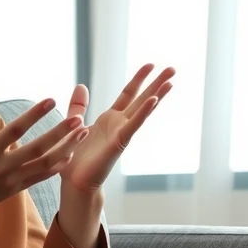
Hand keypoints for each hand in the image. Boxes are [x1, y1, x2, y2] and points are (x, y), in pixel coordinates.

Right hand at [0, 88, 87, 247]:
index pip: (14, 131)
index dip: (34, 116)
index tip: (51, 100)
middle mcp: (2, 168)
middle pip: (37, 150)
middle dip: (60, 134)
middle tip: (79, 118)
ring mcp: (11, 180)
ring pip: (45, 165)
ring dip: (66, 148)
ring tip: (83, 132)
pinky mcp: (16, 189)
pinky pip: (42, 177)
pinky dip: (58, 165)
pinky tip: (72, 152)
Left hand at [58, 64, 175, 194]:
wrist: (74, 182)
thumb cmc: (76, 158)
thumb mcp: (75, 123)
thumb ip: (79, 106)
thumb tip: (82, 85)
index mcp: (110, 119)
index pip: (128, 94)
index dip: (139, 78)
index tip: (151, 64)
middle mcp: (119, 124)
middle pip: (142, 99)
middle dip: (157, 83)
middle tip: (173, 68)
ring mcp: (122, 133)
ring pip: (142, 110)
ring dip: (157, 95)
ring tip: (170, 81)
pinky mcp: (119, 144)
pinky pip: (133, 125)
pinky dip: (143, 112)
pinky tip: (154, 100)